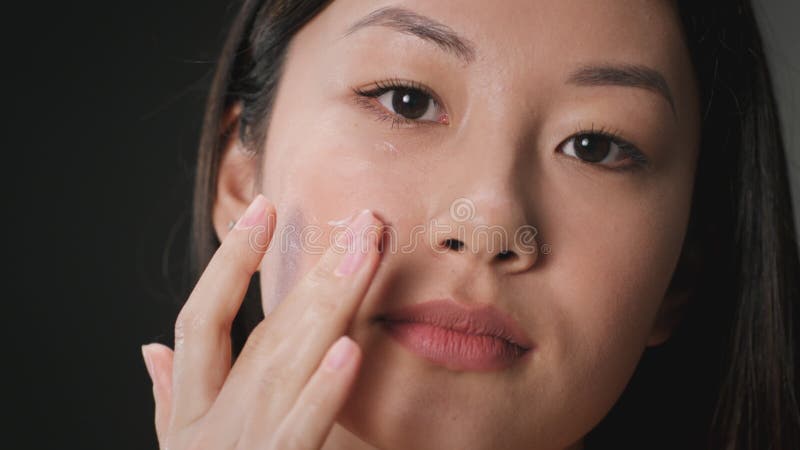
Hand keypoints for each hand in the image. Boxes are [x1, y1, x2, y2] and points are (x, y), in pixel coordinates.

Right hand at [140, 194, 383, 448]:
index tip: (264, 206)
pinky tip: (351, 348)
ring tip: (364, 253)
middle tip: (362, 222)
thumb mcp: (176, 446)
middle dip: (313, 274)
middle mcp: (208, 425)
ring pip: (283, 365)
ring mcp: (239, 449)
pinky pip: (301, 431)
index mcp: (190, 412)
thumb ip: (167, 397)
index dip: (230, 261)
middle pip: (263, 334)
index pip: (201, 320)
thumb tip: (150, 347)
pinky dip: (322, 391)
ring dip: (329, 305)